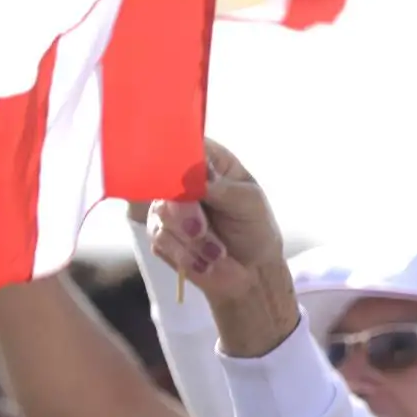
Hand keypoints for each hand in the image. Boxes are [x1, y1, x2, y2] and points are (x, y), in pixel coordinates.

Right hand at [147, 141, 286, 302]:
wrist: (253, 271)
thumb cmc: (255, 228)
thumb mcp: (249, 203)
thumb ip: (222, 187)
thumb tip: (197, 174)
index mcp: (206, 161)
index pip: (181, 145)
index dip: (175, 157)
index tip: (183, 177)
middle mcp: (181, 181)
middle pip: (162, 182)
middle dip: (184, 212)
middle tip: (201, 230)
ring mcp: (168, 208)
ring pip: (161, 215)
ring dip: (192, 240)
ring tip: (218, 252)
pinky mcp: (162, 236)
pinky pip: (162, 241)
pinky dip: (186, 254)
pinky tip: (207, 261)